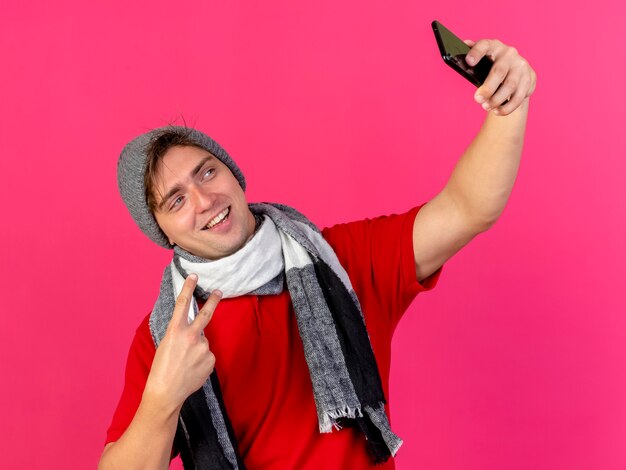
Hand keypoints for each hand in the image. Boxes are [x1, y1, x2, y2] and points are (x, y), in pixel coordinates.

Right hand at [144, 274, 221, 410]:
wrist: (166, 392)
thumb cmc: (161, 369)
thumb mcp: (165, 345)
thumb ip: (181, 334)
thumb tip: (196, 333)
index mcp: (175, 330)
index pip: (183, 303)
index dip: (188, 287)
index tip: (194, 275)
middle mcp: (191, 336)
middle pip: (206, 314)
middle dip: (213, 300)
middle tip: (218, 291)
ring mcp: (203, 348)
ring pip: (203, 342)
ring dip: (197, 349)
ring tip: (185, 363)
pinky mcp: (211, 360)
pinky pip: (207, 356)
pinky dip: (201, 361)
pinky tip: (192, 369)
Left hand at [465, 39, 536, 115]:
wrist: (514, 74)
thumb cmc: (491, 68)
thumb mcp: (481, 62)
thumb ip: (471, 58)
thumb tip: (459, 50)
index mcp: (493, 46)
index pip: (484, 45)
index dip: (476, 52)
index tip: (468, 61)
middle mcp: (509, 54)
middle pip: (499, 71)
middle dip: (488, 87)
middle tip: (477, 99)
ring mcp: (521, 66)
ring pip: (510, 85)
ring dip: (497, 99)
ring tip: (486, 107)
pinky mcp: (529, 78)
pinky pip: (519, 95)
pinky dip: (508, 107)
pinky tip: (497, 111)